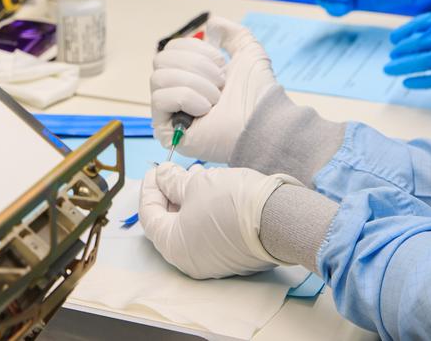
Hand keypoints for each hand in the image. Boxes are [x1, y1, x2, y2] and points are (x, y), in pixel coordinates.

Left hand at [139, 163, 298, 278]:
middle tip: (175, 171)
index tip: (156, 169)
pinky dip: (204, 210)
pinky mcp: (232, 256)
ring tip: (198, 173)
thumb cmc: (232, 202)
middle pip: (169, 222)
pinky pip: (208, 231)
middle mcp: (190, 260)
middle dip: (170, 193)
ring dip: (189, 198)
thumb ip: (172, 181)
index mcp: (173, 247)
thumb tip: (161, 175)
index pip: (149, 215)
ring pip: (190, 226)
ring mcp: (212, 261)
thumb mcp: (195, 184)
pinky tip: (213, 189)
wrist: (280, 218)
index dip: (150, 188)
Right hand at [150, 16, 276, 161]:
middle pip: (161, 60)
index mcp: (191, 75)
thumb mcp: (249, 53)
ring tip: (216, 98)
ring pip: (158, 77)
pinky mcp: (165, 129)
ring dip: (194, 83)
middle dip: (195, 66)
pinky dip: (186, 97)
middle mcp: (176, 92)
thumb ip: (233, 33)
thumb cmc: (258, 94)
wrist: (263, 123)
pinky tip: (205, 109)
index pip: (171, 49)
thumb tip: (212, 23)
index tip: (221, 63)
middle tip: (220, 82)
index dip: (195, 50)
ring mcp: (169, 112)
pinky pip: (159, 99)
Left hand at [386, 0, 430, 89]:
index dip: (404, 33)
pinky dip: (418, 81)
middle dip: (399, 51)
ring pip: (417, 63)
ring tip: (389, 69)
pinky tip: (407, 82)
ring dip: (401, 66)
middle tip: (391, 56)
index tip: (394, 39)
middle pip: (413, 45)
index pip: (417, 26)